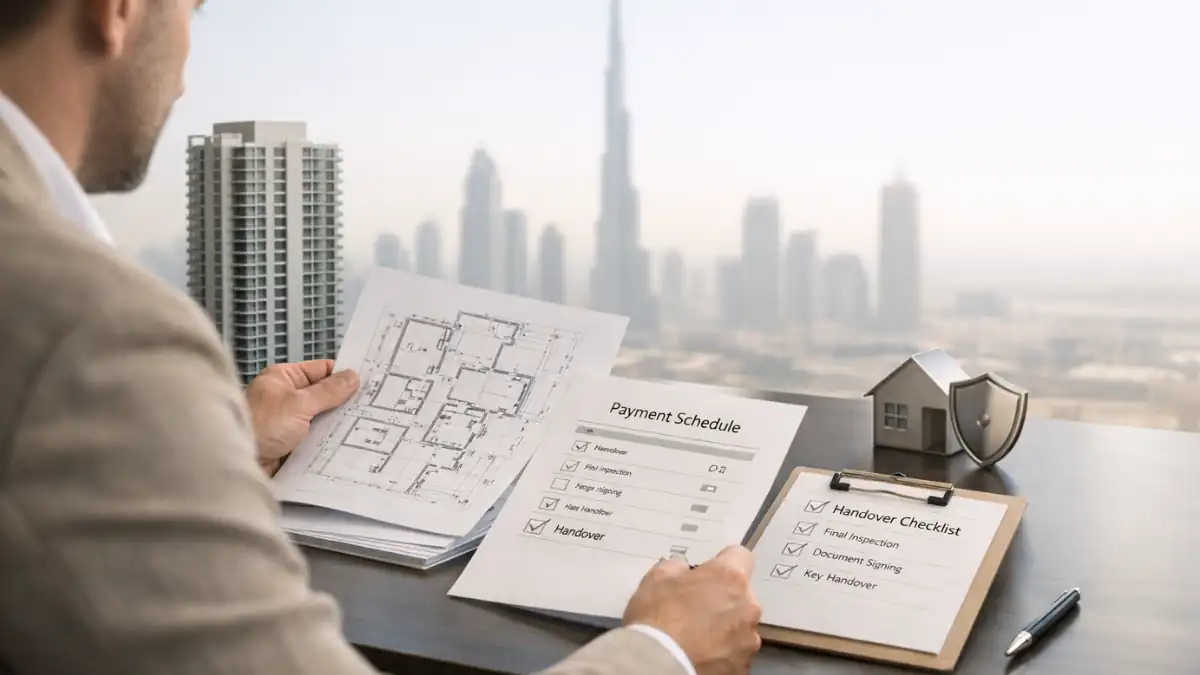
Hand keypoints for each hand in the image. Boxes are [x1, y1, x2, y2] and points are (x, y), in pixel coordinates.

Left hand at [244, 360, 359, 475]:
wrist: (239, 463)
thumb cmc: (260, 427)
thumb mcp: (299, 404)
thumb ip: (327, 391)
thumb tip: (351, 377)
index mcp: (283, 378)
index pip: (321, 370)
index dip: (344, 375)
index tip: (369, 382)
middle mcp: (285, 397)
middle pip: (323, 395)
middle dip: (344, 401)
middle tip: (373, 404)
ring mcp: (287, 421)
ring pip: (321, 418)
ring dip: (337, 423)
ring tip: (366, 424)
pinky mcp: (290, 443)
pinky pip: (315, 438)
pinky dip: (328, 440)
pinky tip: (346, 443)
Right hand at [622, 546, 761, 674]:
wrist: (659, 665)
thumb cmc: (658, 616)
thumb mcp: (657, 578)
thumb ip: (678, 568)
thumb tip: (685, 572)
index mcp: (730, 577)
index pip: (741, 556)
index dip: (723, 563)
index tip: (707, 574)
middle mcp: (748, 606)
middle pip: (742, 595)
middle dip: (723, 599)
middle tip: (696, 610)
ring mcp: (748, 640)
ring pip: (741, 627)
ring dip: (725, 628)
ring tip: (698, 638)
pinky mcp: (743, 667)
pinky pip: (735, 653)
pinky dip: (722, 653)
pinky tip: (701, 655)